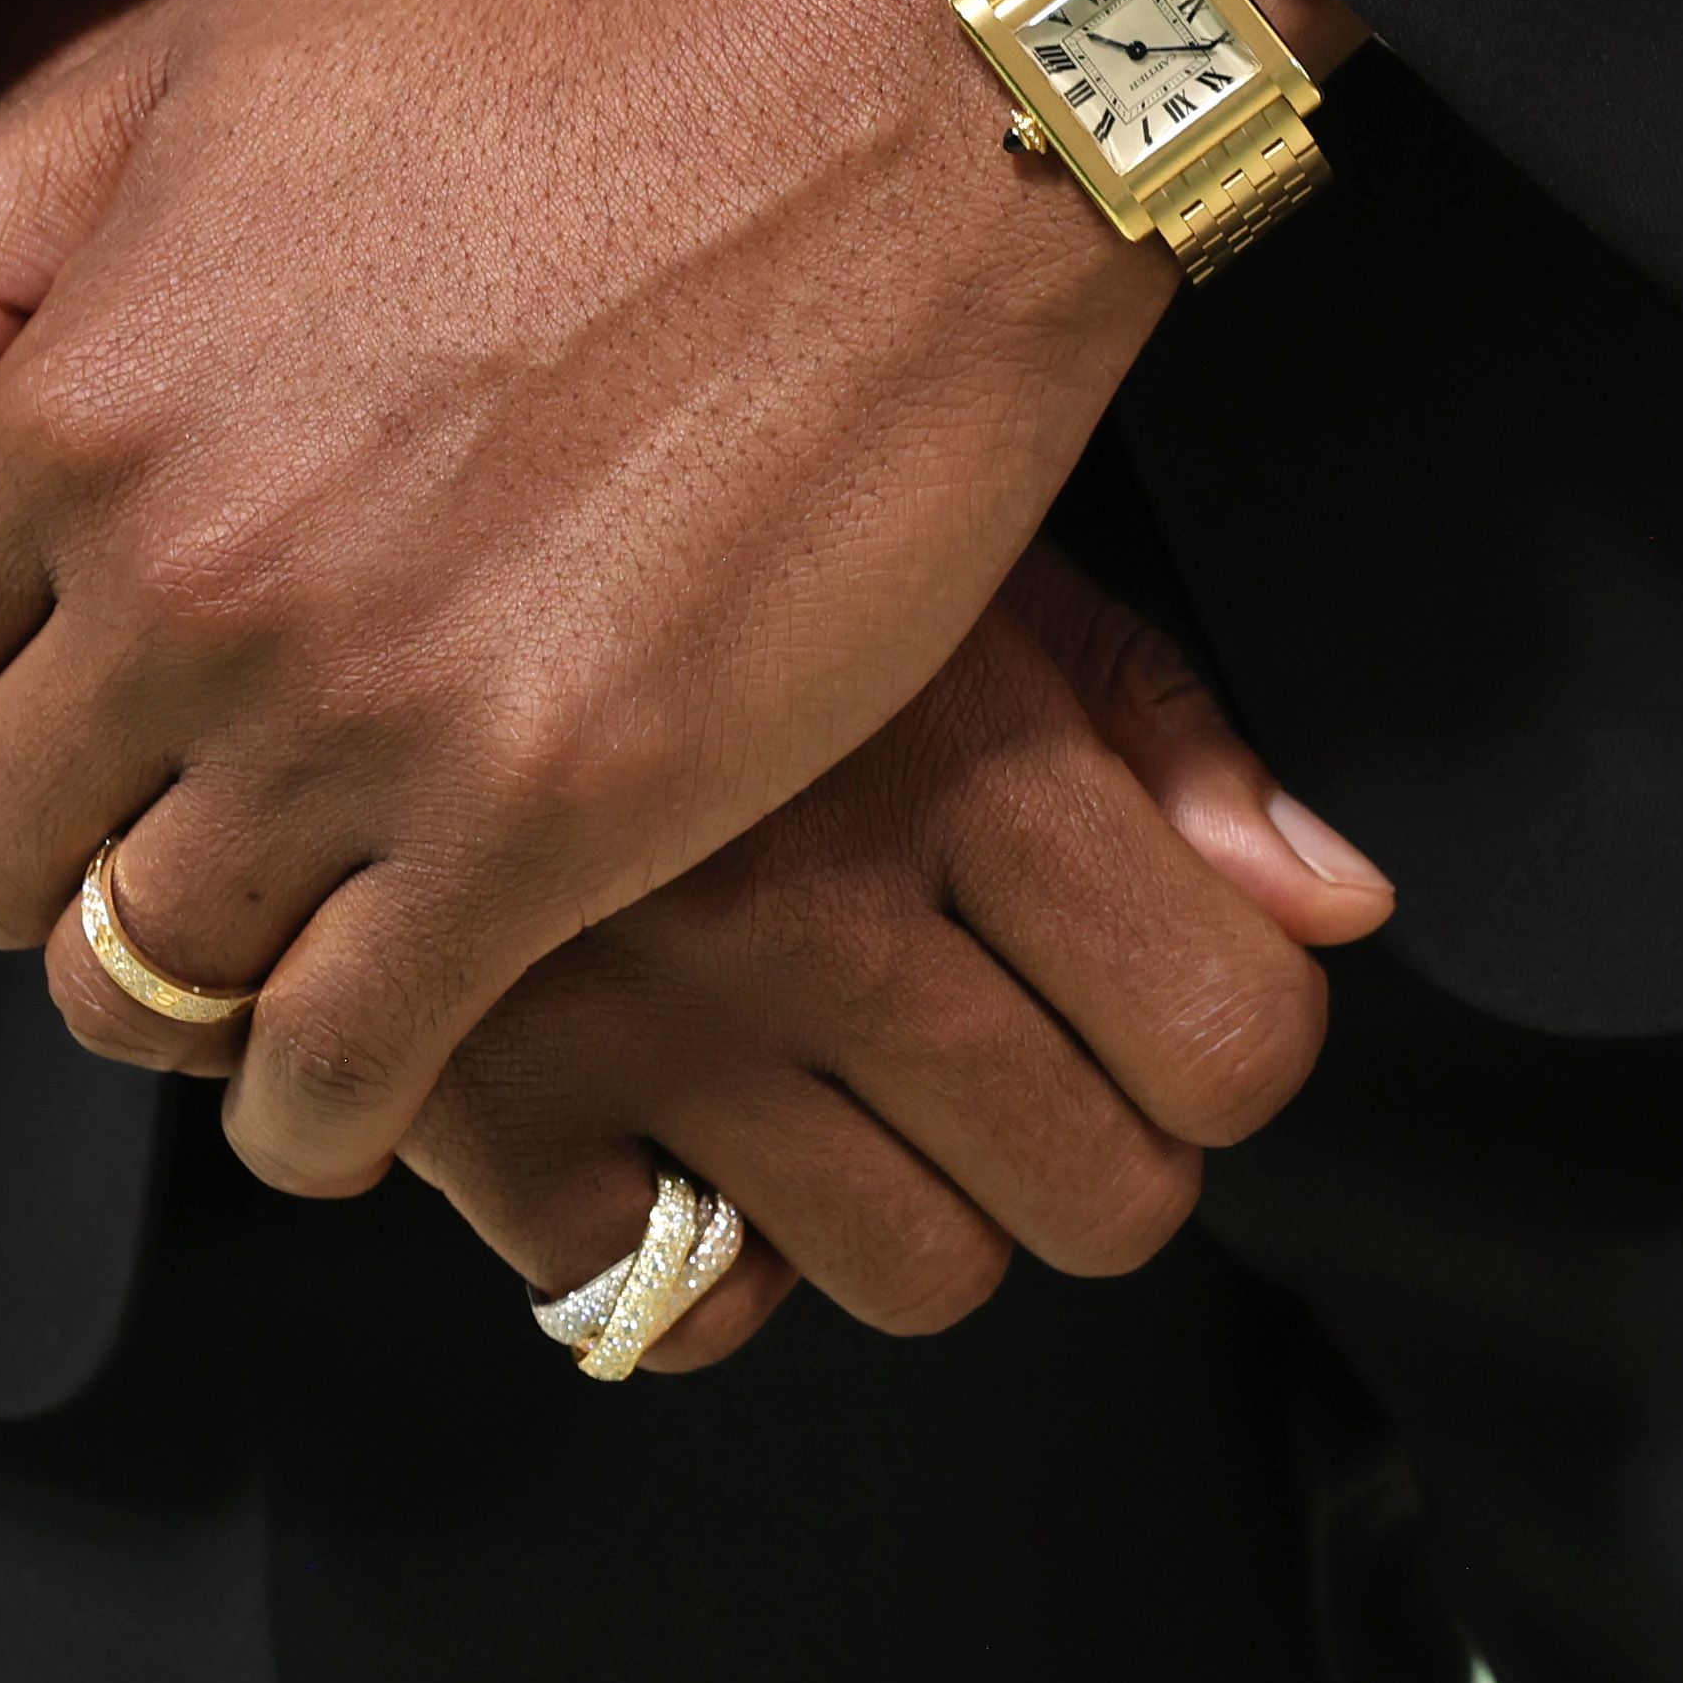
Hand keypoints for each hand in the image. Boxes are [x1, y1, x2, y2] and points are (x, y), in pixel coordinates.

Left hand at [0, 0, 1325, 1203]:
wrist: (901, 92)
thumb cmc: (575, 46)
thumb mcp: (202, 56)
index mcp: (77, 397)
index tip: (52, 694)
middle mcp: (184, 581)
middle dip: (46, 852)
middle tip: (165, 811)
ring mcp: (362, 717)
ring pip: (133, 988)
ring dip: (177, 984)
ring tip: (270, 932)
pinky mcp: (548, 818)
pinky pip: (333, 1074)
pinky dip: (319, 1104)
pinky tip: (363, 1053)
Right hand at [61, 549, 1396, 1370]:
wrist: (352, 382)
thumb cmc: (697, 435)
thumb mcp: (948, 531)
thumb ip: (1148, 720)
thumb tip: (1330, 911)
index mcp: (963, 760)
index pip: (1237, 1041)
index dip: (1229, 1047)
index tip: (1166, 1012)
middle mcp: (816, 907)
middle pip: (1105, 1200)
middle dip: (1090, 1154)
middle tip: (1021, 1065)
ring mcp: (641, 1011)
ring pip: (911, 1274)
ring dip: (911, 1211)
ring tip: (858, 1096)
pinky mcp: (465, 1082)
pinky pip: (656, 1299)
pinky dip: (682, 1252)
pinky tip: (677, 1126)